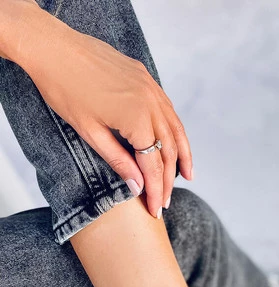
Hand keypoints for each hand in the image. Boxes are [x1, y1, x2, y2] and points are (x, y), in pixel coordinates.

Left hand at [6, 1, 192, 217]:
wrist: (53, 47)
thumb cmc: (64, 89)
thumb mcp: (90, 132)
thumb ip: (118, 161)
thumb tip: (137, 186)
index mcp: (136, 118)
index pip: (153, 163)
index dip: (157, 189)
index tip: (156, 209)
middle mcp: (150, 102)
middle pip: (168, 149)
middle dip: (168, 179)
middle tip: (166, 201)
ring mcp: (151, 88)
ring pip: (175, 129)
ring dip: (182, 155)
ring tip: (187, 176)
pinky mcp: (146, 79)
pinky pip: (168, 111)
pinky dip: (175, 131)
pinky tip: (176, 143)